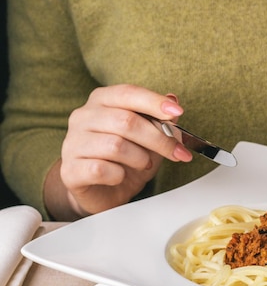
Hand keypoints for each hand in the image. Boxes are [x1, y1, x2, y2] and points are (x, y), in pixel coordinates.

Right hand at [45, 84, 192, 218]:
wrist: (101, 193)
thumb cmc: (125, 160)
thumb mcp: (148, 138)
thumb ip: (159, 118)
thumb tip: (172, 98)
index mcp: (101, 100)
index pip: (128, 93)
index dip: (154, 101)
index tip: (178, 112)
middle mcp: (83, 117)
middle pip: (126, 121)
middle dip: (159, 138)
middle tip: (177, 152)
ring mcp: (73, 142)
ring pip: (116, 146)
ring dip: (140, 158)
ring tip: (144, 164)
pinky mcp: (69, 170)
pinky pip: (101, 169)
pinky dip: (119, 175)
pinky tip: (120, 176)